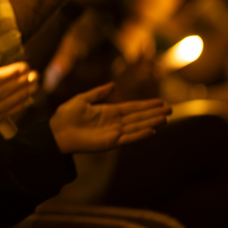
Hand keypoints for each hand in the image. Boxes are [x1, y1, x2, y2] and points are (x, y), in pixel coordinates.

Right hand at [0, 50, 38, 155]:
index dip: (9, 73)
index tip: (23, 66)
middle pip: (3, 93)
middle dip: (21, 82)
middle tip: (36, 74)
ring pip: (7, 104)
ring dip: (23, 94)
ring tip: (35, 84)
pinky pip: (5, 114)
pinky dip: (17, 106)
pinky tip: (27, 98)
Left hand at [50, 83, 170, 152]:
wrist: (57, 131)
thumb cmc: (66, 115)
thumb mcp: (83, 99)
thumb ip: (99, 92)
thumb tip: (113, 85)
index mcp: (109, 111)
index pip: (132, 107)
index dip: (146, 105)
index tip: (160, 102)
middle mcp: (114, 122)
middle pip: (139, 117)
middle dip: (154, 113)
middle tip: (170, 109)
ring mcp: (113, 132)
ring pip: (137, 126)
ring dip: (151, 123)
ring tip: (165, 119)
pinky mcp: (110, 142)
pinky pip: (128, 138)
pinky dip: (140, 135)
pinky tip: (151, 131)